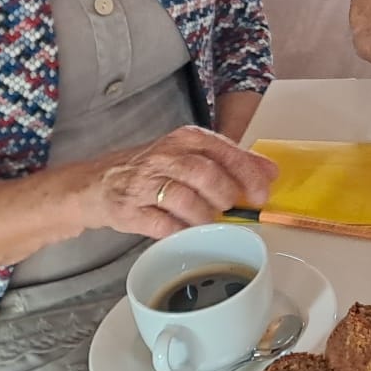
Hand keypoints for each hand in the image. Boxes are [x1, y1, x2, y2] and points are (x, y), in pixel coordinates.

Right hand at [81, 125, 274, 238]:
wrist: (99, 183)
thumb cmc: (154, 170)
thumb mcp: (191, 155)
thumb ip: (230, 161)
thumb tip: (270, 172)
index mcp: (185, 139)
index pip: (222, 151)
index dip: (247, 173)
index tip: (262, 192)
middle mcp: (164, 156)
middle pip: (204, 173)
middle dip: (225, 194)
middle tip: (232, 207)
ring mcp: (144, 183)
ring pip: (183, 198)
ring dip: (204, 215)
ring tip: (210, 221)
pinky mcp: (129, 209)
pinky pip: (161, 224)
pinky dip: (179, 231)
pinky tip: (187, 232)